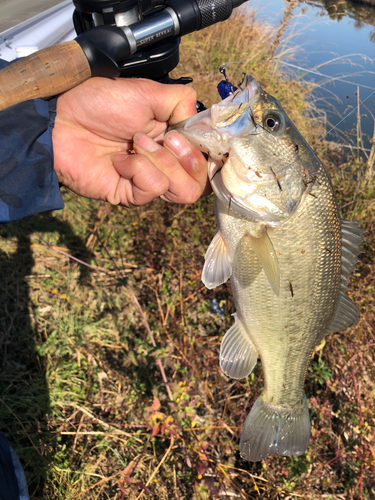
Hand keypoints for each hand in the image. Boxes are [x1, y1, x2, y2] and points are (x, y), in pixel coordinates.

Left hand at [52, 77, 209, 206]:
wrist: (63, 120)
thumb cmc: (100, 104)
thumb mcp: (149, 92)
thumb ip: (182, 102)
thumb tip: (201, 122)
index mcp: (175, 141)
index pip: (208, 161)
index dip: (208, 153)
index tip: (193, 135)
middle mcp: (167, 165)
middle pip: (201, 182)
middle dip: (187, 158)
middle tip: (163, 137)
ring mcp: (149, 182)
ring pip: (184, 190)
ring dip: (162, 161)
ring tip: (137, 144)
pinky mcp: (133, 196)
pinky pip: (154, 188)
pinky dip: (138, 168)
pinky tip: (120, 159)